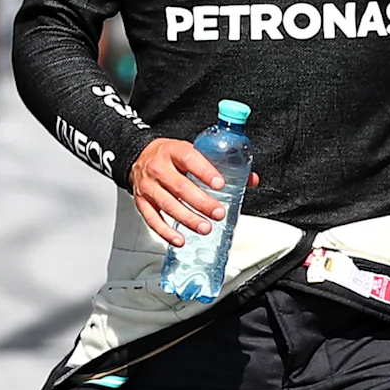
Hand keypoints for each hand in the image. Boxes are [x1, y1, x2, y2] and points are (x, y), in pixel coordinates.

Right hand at [130, 136, 254, 246]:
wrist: (139, 156)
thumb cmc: (170, 156)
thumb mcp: (193, 151)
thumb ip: (220, 164)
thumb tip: (250, 179)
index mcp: (174, 151)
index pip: (189, 159)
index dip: (205, 171)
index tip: (220, 184)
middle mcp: (158, 167)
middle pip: (180, 187)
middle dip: (201, 202)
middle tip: (219, 213)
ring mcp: (148, 186)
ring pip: (168, 205)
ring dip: (188, 219)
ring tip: (205, 228)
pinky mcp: (141, 201)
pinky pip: (152, 219)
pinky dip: (166, 232)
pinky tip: (180, 239)